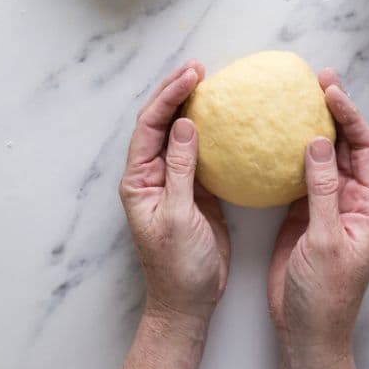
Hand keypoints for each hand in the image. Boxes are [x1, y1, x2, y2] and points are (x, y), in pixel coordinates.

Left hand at [118, 60, 229, 322]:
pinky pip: (201, 152)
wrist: (189, 300)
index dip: (169, 97)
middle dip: (177, 93)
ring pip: (179, 134)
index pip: (150, 127)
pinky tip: (228, 121)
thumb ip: (181, 169)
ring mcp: (175, 181)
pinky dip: (213, 133)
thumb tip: (184, 126)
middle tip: (201, 68)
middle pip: (160, 123)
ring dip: (193, 107)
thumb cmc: (178, 265)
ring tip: (211, 83)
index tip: (193, 76)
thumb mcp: (178, 215)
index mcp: (140, 180)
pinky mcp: (196, 191)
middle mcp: (153, 176)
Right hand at [268, 69, 368, 368]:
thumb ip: (323, 191)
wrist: (307, 330)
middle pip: (346, 146)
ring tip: (296, 99)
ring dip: (312, 129)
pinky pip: (300, 177)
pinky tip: (274, 139)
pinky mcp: (303, 216)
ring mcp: (327, 206)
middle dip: (334, 112)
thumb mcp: (326, 239)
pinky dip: (289, 156)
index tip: (330, 91)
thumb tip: (317, 144)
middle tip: (315, 81)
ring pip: (323, 158)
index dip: (350, 117)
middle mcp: (351, 200)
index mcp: (367, 205)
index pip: (365, 148)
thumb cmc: (326, 294)